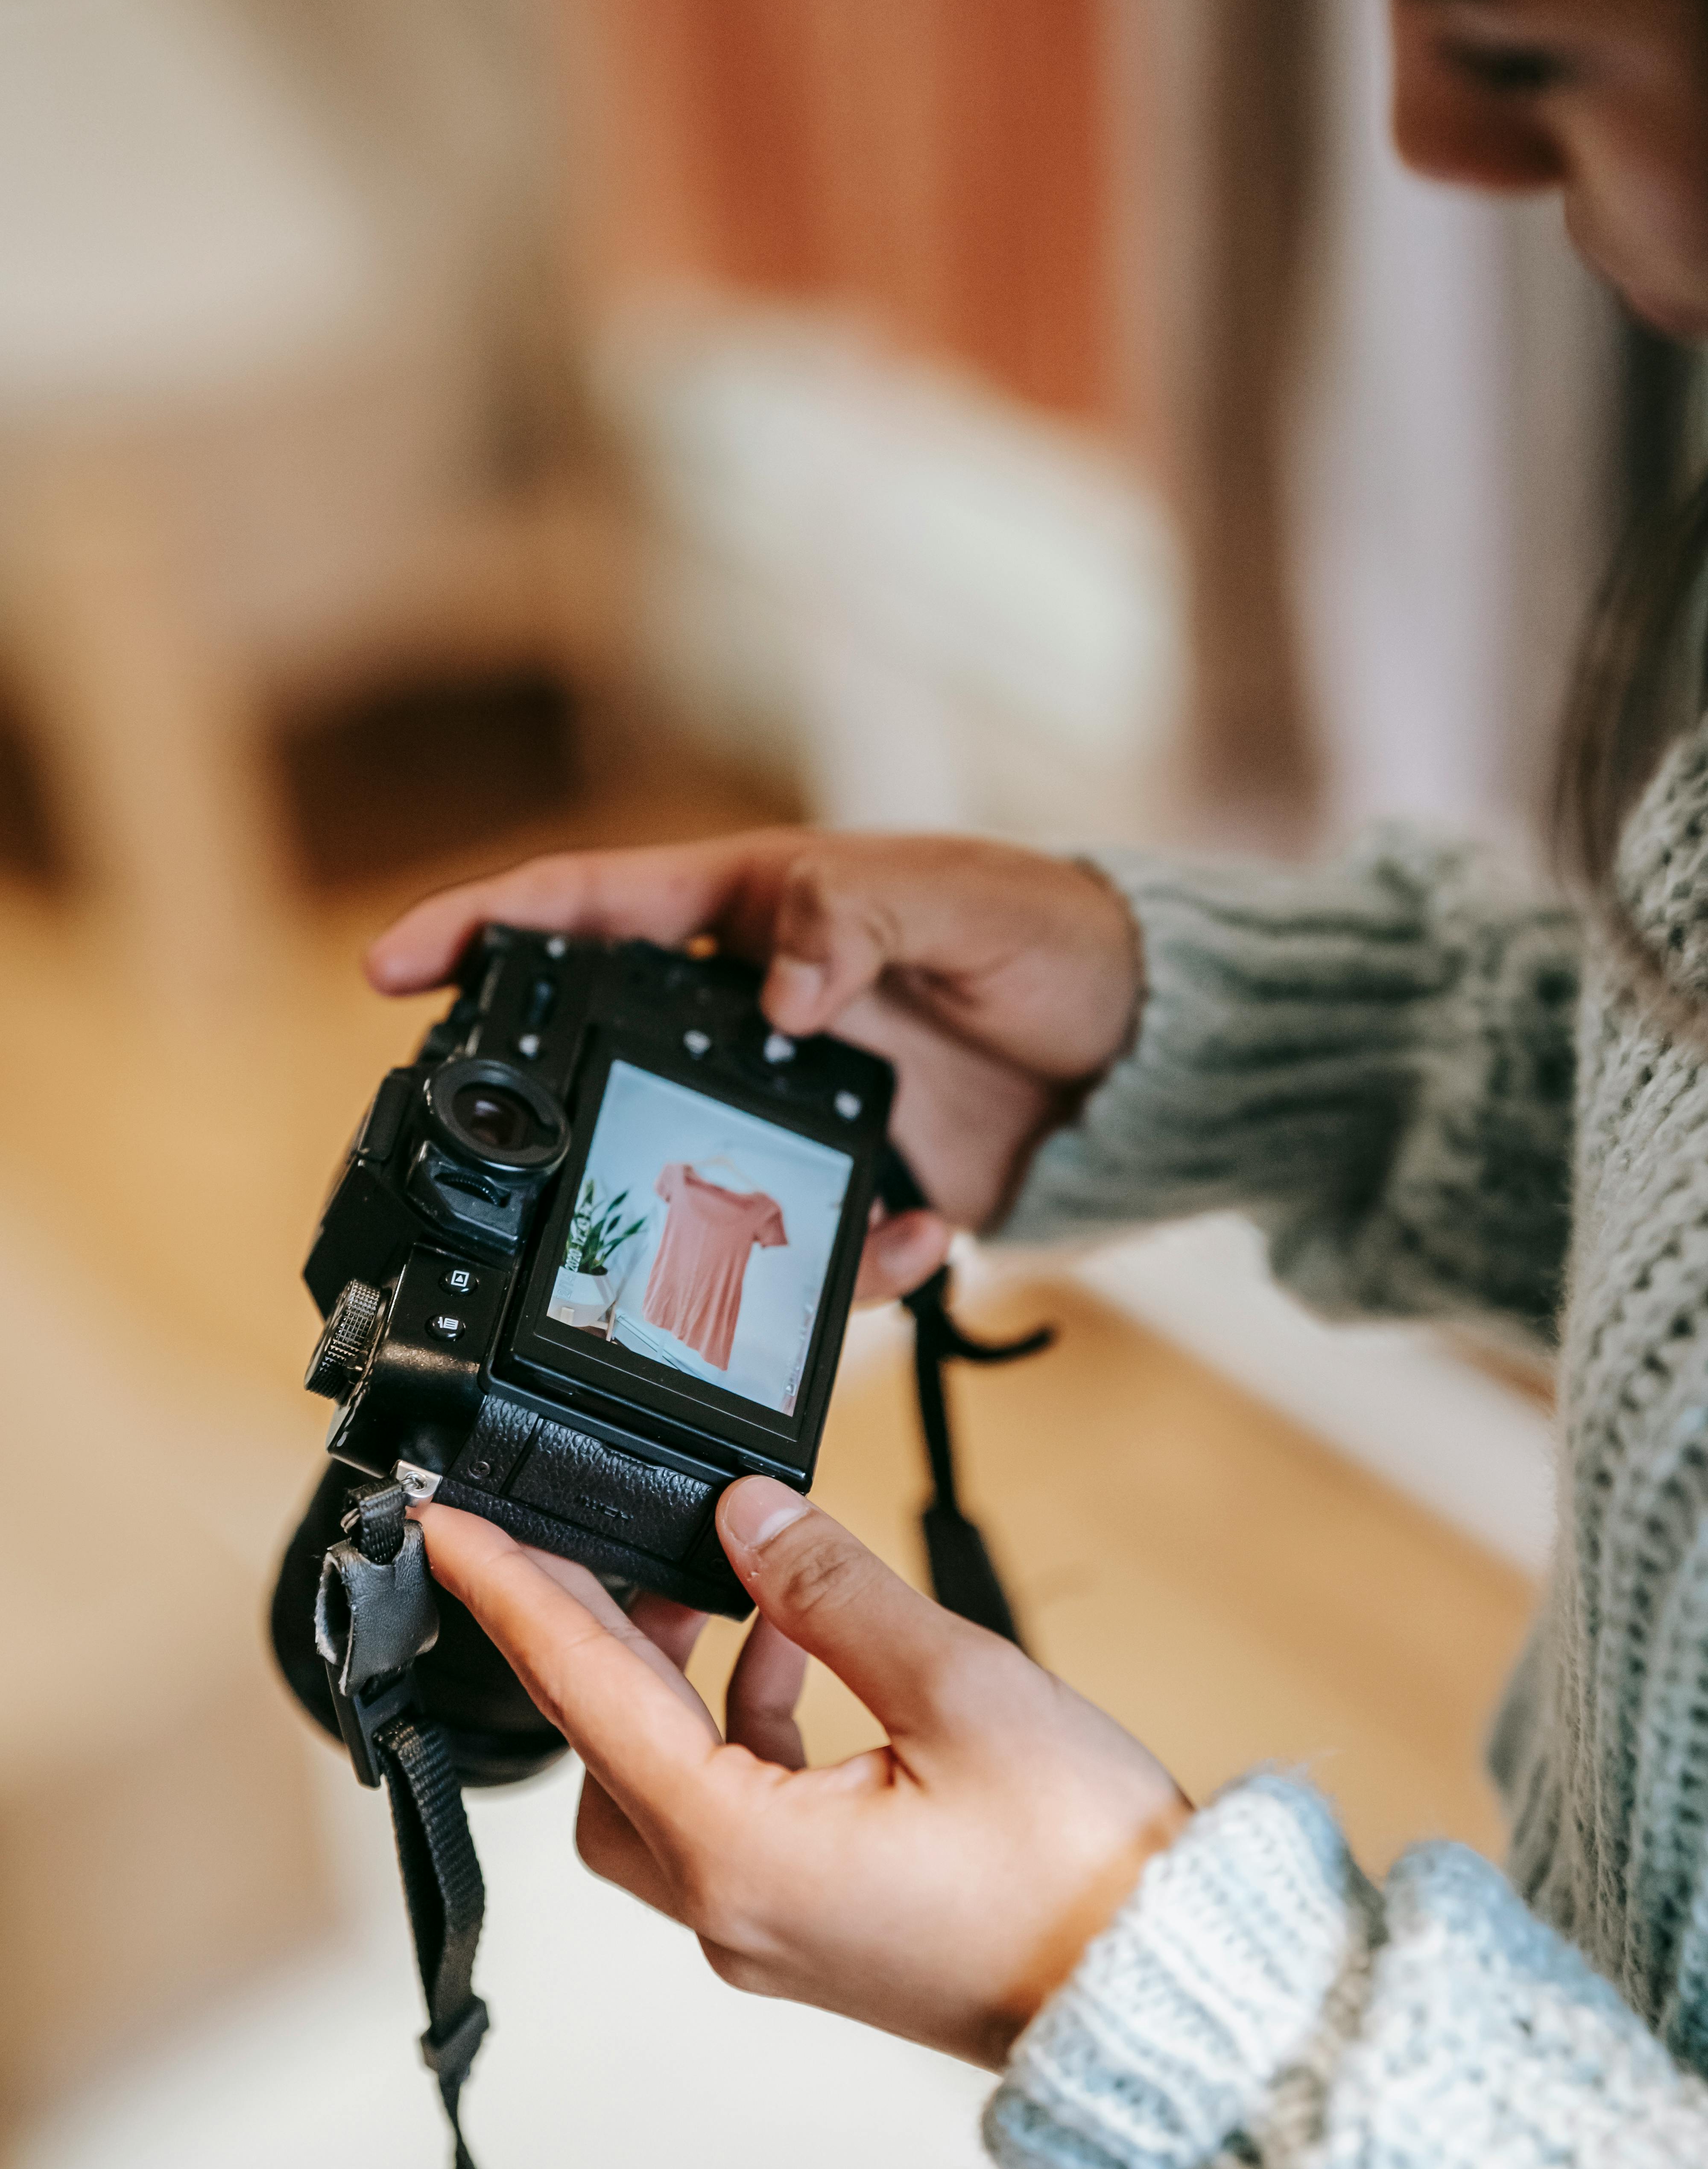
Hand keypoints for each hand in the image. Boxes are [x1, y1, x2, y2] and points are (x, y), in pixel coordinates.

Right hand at [368, 831, 1141, 1297]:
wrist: (1142, 1045)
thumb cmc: (1047, 934)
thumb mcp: (957, 900)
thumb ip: (855, 921)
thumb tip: (776, 988)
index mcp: (753, 914)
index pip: (592, 909)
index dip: (485, 928)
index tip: (397, 966)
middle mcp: (753, 1018)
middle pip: (608, 1059)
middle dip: (554, 1112)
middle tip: (508, 1168)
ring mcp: (794, 1110)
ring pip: (695, 1180)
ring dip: (697, 1230)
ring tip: (720, 1259)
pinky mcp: (855, 1187)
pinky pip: (816, 1253)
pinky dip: (855, 1269)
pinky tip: (917, 1241)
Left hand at [415, 1482, 1189, 2067]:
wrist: (1162, 1987)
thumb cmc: (1078, 1868)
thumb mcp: (956, 1686)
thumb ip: (835, 1591)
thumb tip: (749, 1517)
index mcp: (744, 1853)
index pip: (587, 1694)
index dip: (512, 1597)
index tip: (449, 1531)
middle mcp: (734, 1906)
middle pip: (604, 1748)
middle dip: (593, 1632)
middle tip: (587, 1531)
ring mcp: (773, 1925)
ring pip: (664, 1781)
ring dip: (679, 1674)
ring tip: (727, 1579)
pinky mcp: (817, 1922)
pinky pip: (734, 1806)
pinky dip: (742, 1718)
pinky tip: (796, 1648)